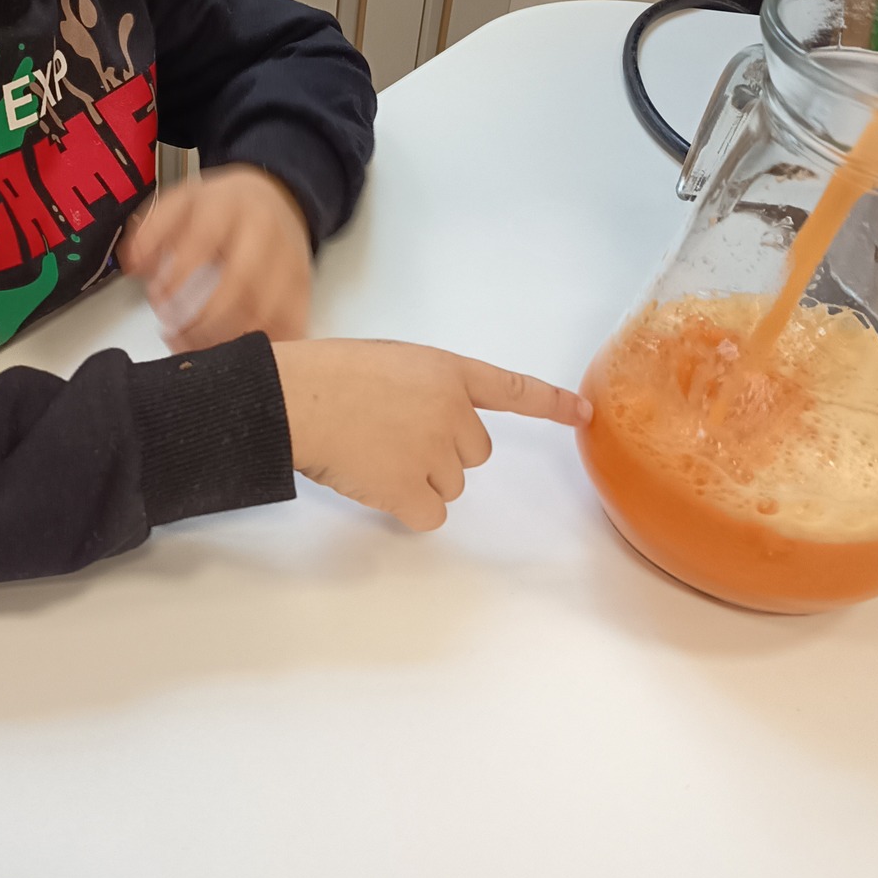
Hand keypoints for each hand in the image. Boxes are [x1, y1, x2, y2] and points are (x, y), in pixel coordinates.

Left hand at [119, 164, 311, 349]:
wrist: (276, 198)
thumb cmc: (222, 208)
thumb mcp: (180, 203)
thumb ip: (152, 231)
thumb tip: (134, 266)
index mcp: (228, 206)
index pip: (204, 242)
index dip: (178, 277)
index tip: (159, 298)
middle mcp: (264, 233)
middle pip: (240, 285)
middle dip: (202, 320)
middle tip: (176, 334)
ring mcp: (290, 262)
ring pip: (265, 313)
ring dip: (227, 341)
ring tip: (198, 348)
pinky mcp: (304, 289)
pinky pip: (291, 327)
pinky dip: (265, 349)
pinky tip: (238, 356)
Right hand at [273, 338, 590, 531]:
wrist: (295, 399)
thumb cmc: (326, 377)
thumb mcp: (389, 363)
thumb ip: (423, 389)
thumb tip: (426, 427)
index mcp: (446, 372)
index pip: (511, 388)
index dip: (550, 402)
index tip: (582, 413)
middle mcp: (452, 411)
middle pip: (474, 454)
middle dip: (441, 453)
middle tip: (391, 439)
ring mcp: (434, 451)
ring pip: (449, 486)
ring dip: (417, 480)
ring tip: (372, 454)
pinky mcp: (412, 487)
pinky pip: (431, 515)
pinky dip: (407, 509)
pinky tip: (375, 484)